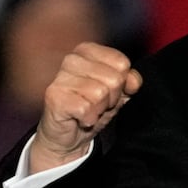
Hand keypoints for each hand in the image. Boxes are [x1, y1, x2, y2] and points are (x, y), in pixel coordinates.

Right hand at [30, 42, 141, 172]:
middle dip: (111, 98)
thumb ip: (129, 82)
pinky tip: (80, 118)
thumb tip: (133, 81)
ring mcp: (61, 77)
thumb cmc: (92, 109)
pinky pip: (86, 108)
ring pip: (100, 94)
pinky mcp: (54, 96)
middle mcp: (72, 59)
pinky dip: (88, 118)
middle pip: (114, 79)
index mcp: (88, 51)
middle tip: (97, 104)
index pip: (122, 63)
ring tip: (89, 110)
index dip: (122, 83)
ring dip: (99, 109)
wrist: (69, 136)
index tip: (110, 91)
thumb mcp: (117, 93)